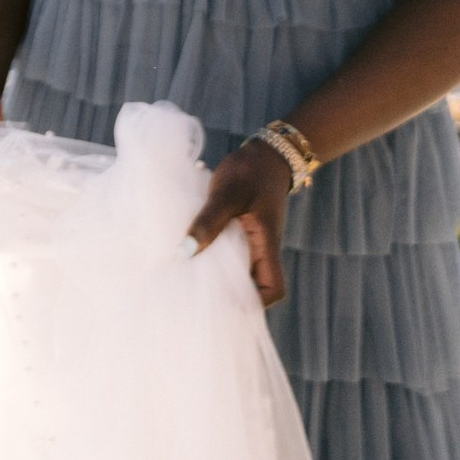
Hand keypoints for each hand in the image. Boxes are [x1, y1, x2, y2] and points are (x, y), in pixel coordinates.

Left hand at [185, 142, 291, 306]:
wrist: (264, 156)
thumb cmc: (248, 173)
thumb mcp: (226, 195)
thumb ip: (208, 221)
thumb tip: (185, 253)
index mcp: (267, 245)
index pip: (274, 288)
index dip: (254, 303)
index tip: (225, 303)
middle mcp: (263, 249)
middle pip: (253, 286)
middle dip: (229, 294)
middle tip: (195, 295)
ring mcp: (253, 242)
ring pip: (240, 271)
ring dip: (218, 275)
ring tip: (187, 277)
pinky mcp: (242, 233)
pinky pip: (230, 254)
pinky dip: (213, 257)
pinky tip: (190, 253)